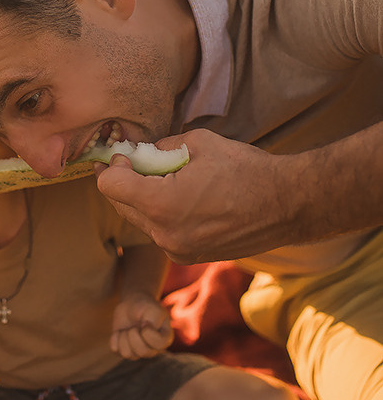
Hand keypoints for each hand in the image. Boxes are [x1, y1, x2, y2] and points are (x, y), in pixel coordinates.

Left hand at [95, 128, 293, 263]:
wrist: (287, 205)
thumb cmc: (247, 170)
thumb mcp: (199, 143)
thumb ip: (162, 148)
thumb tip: (143, 153)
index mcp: (162, 204)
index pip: (111, 186)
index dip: (114, 166)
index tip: (127, 155)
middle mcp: (164, 234)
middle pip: (120, 205)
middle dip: (124, 182)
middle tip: (136, 162)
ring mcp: (177, 250)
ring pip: (140, 220)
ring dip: (143, 199)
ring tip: (165, 179)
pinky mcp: (189, 257)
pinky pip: (160, 233)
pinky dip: (161, 215)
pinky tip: (183, 198)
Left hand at [110, 293, 172, 359]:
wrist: (132, 305)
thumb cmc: (145, 307)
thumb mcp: (153, 309)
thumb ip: (154, 321)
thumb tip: (142, 332)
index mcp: (165, 339)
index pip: (159, 344)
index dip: (148, 332)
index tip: (144, 321)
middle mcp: (153, 349)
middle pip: (143, 352)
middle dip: (134, 335)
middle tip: (134, 326)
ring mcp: (138, 352)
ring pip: (127, 354)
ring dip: (124, 337)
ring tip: (128, 329)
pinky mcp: (125, 350)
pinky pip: (116, 351)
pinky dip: (115, 338)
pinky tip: (120, 332)